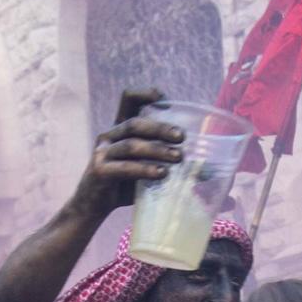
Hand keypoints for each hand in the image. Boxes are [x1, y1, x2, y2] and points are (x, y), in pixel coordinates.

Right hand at [69, 90, 183, 218]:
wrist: (92, 207)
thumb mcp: (147, 170)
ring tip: (178, 158)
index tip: (165, 101)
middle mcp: (109, 136)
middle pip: (135, 123)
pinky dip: (144, 169)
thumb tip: (209, 170)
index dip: (144, 94)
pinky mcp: (99, 170)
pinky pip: (124, 167)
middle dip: (160, 128)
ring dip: (157, 149)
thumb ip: (169, 164)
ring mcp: (102, 152)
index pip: (128, 99)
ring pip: (131, 145)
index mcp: (120, 129)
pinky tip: (161, 174)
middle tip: (182, 137)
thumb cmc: (124, 186)